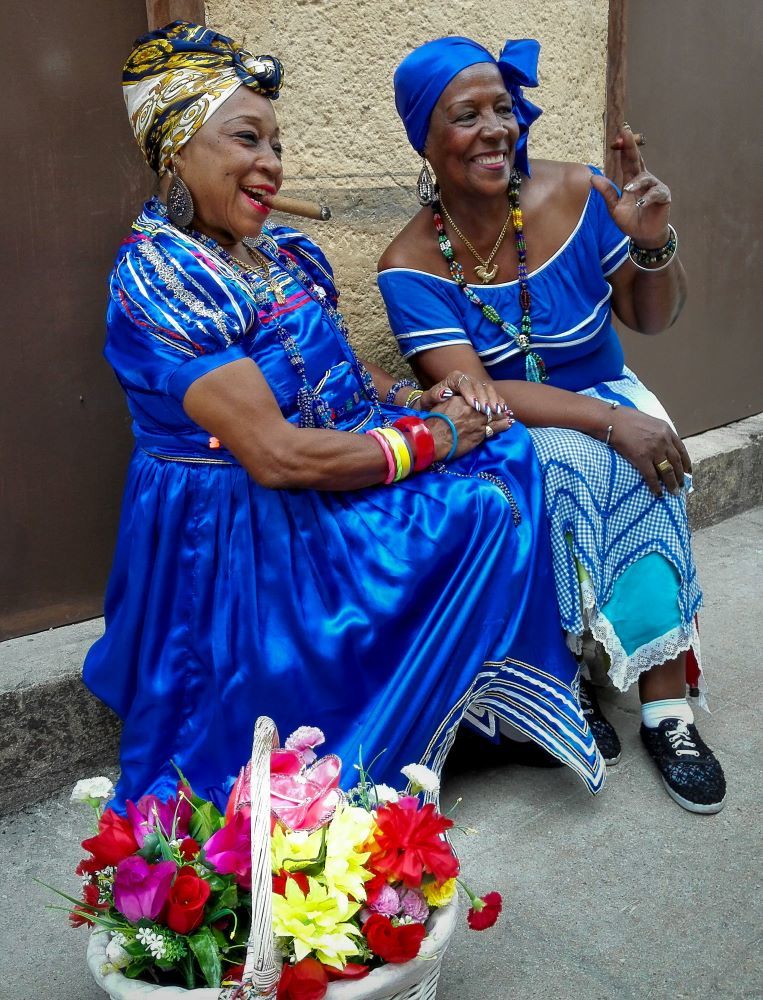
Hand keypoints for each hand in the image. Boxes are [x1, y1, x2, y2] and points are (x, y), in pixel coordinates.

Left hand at [419, 370, 512, 416]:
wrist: (438, 403)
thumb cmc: (432, 402)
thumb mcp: (428, 399)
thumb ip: (433, 396)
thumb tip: (443, 393)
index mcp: (454, 378)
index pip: (463, 383)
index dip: (470, 393)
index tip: (474, 405)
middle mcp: (467, 378)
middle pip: (478, 385)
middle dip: (484, 398)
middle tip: (487, 411)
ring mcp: (476, 384)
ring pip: (488, 388)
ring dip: (493, 400)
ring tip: (497, 411)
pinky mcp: (483, 391)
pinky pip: (494, 394)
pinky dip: (499, 401)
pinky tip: (502, 410)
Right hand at [427, 396, 512, 460]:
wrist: (432, 440)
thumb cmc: (432, 425)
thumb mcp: (439, 407)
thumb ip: (448, 401)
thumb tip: (448, 394)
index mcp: (460, 399)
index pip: (477, 397)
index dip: (484, 399)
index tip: (487, 402)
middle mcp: (471, 408)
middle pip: (488, 405)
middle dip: (496, 406)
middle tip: (503, 408)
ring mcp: (477, 420)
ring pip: (494, 415)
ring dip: (502, 415)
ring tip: (508, 414)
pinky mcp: (480, 433)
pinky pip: (496, 427)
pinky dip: (503, 425)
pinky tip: (509, 423)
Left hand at [591, 125, 671, 247]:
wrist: (643, 235)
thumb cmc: (630, 220)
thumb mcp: (614, 208)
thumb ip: (606, 193)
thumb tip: (593, 178)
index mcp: (631, 179)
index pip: (626, 160)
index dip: (623, 148)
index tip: (615, 139)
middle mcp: (643, 179)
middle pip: (637, 159)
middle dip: (631, 147)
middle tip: (625, 133)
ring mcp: (654, 186)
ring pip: (646, 178)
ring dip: (637, 182)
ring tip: (628, 189)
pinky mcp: (663, 197)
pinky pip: (656, 193)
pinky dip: (648, 198)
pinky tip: (641, 204)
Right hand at [608, 407, 690, 495]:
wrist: (612, 419)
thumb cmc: (626, 418)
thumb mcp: (649, 422)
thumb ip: (658, 433)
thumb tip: (661, 446)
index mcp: (666, 430)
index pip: (681, 449)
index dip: (686, 462)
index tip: (688, 471)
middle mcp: (663, 440)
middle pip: (676, 462)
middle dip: (680, 476)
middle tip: (681, 486)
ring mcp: (653, 450)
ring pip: (667, 471)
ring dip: (672, 483)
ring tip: (674, 492)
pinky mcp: (641, 458)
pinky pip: (651, 476)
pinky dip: (656, 487)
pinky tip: (658, 493)